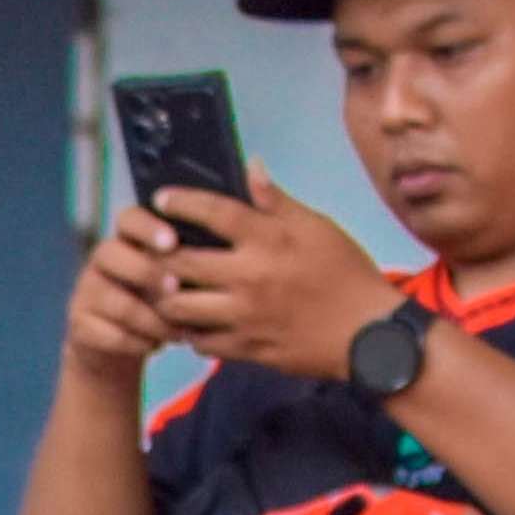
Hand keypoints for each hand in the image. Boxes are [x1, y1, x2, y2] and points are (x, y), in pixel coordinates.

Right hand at [63, 207, 181, 383]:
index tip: (172, 242)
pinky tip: (156, 345)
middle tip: (175, 289)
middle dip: (147, 273)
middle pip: (111, 254)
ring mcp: (86, 293)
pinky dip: (137, 342)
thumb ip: (191, 256)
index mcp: (128, 239)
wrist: (120, 344)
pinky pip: (108, 334)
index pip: (129, 219)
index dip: (148, 227)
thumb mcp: (174, 273)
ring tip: (178, 331)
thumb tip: (225, 246)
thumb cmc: (160, 300)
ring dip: (151, 319)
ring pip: (117, 302)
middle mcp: (101, 261)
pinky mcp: (79, 325)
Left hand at [147, 165, 401, 384]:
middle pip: (181, 263)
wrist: (365, 333)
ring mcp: (244, 316)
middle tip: (149, 251)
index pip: (214, 213)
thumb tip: (251, 166)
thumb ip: (277, 200)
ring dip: (165, 297)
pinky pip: (198, 342)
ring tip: (164, 288)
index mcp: (270, 240)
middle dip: (158, 256)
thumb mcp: (317, 226)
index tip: (160, 199)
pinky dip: (188, 332)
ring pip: (179, 308)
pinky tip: (191, 321)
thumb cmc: (345, 273)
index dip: (181, 203)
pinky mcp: (244, 348)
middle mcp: (250, 277)